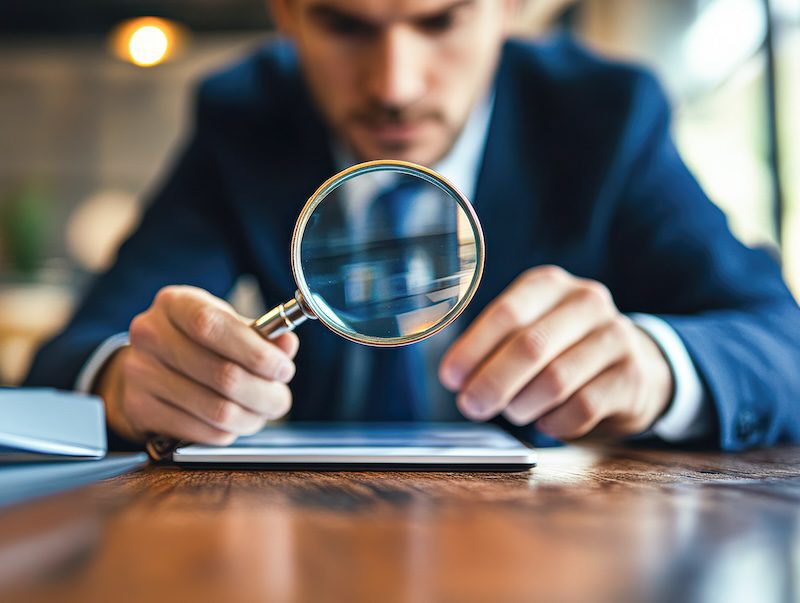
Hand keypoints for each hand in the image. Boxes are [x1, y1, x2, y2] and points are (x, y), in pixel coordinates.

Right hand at [96, 285, 298, 444]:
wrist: (147, 365)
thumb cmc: (196, 340)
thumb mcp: (227, 324)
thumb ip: (261, 334)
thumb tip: (287, 345)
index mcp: (175, 303)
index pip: (212, 327)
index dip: (256, 353)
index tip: (282, 369)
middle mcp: (150, 335)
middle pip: (222, 375)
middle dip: (264, 392)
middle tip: (280, 398)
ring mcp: (140, 373)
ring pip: (217, 410)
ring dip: (252, 416)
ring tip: (262, 410)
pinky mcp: (140, 409)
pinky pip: (203, 431)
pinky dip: (229, 431)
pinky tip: (235, 420)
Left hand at [438, 266, 673, 439]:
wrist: (631, 362)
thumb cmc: (560, 346)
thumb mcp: (528, 326)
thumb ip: (492, 344)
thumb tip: (455, 376)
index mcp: (549, 284)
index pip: (506, 313)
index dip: (473, 349)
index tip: (450, 378)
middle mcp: (586, 302)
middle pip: (530, 347)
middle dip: (493, 382)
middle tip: (472, 406)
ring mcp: (615, 337)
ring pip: (555, 381)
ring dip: (522, 405)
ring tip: (514, 411)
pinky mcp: (631, 377)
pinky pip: (581, 408)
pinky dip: (553, 422)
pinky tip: (546, 419)